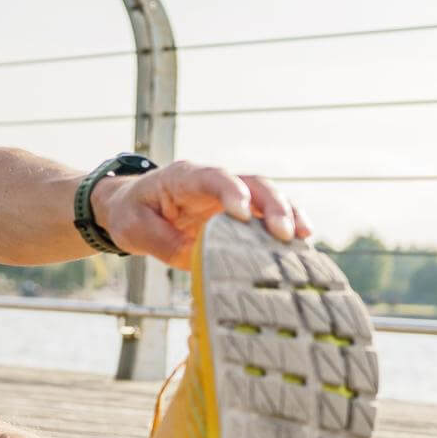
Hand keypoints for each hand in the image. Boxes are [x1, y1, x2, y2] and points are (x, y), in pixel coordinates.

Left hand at [93, 161, 311, 269]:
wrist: (132, 207)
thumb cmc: (132, 214)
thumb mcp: (135, 230)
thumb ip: (164, 243)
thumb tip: (197, 260)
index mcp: (184, 178)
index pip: (213, 177)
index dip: (232, 192)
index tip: (243, 215)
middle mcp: (214, 182)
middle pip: (252, 183)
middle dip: (272, 205)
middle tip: (285, 233)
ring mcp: (230, 196)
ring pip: (268, 196)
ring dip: (289, 214)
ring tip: (304, 239)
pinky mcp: (240, 214)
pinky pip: (268, 215)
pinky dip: (286, 228)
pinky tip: (301, 249)